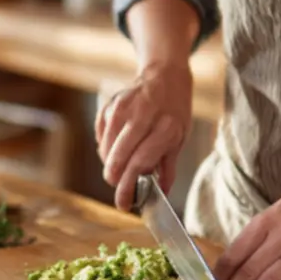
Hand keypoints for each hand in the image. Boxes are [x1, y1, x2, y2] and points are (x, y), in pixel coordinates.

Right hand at [96, 63, 192, 210]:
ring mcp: (123, 108)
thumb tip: (161, 195)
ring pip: (106, 148)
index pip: (139, 164)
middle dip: (114, 178)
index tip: (123, 203)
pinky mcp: (110, 104)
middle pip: (118, 157)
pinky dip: (105, 146)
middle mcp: (143, 116)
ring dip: (110, 163)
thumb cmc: (174, 111)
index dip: (128, 187)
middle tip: (118, 185)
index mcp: (165, 128)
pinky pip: (100, 135)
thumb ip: (168, 167)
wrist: (164, 75)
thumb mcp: (180, 138)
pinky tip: (116, 146)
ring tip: (120, 164)